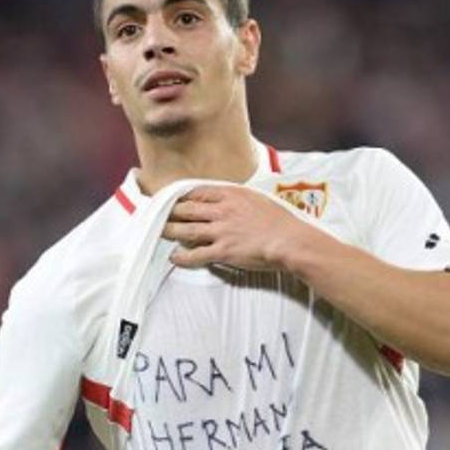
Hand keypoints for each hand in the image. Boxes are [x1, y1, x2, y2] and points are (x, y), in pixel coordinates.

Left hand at [161, 185, 310, 270]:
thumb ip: (242, 199)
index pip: (199, 192)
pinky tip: (175, 257)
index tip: (174, 199)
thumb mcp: (260, 200)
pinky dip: (182, 256)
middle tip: (159, 215)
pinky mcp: (223, 251)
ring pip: (186, 230)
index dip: (183, 196)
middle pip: (187, 209)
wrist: (290, 241)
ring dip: (170, 231)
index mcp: (232, 195)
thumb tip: (232, 201)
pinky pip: (196, 254)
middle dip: (170, 212)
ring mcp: (221, 231)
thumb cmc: (282, 222)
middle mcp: (222, 211)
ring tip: (160, 233)